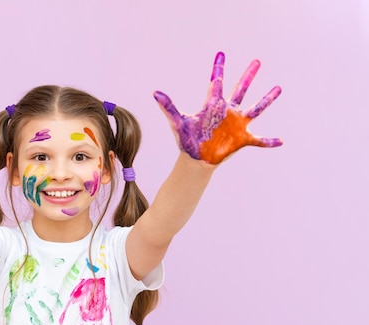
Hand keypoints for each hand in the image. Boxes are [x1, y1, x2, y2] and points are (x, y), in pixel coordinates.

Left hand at [154, 52, 281, 163]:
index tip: (220, 53)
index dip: (218, 68)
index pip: (217, 83)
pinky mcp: (242, 139)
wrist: (195, 160)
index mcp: (213, 106)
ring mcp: (237, 124)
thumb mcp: (178, 122)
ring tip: (278, 88)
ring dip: (267, 99)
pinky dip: (269, 141)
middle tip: (257, 61)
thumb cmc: (186, 140)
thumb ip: (169, 107)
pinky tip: (281, 140)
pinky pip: (259, 140)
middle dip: (248, 75)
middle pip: (241, 89)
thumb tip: (155, 93)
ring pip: (256, 109)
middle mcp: (227, 112)